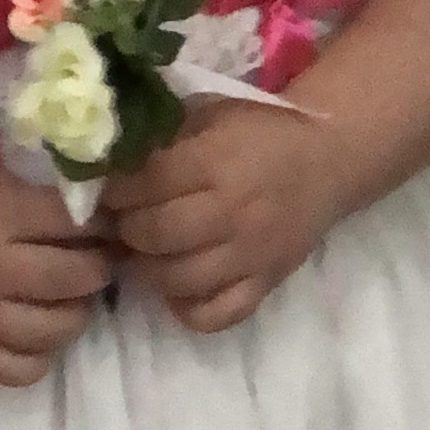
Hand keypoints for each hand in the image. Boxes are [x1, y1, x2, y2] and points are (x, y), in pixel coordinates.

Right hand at [0, 158, 112, 387]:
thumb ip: (42, 202)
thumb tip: (99, 220)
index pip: (72, 226)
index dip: (101, 226)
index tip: (107, 228)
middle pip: (71, 279)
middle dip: (97, 269)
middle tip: (93, 264)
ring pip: (51, 331)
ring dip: (74, 314)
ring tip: (68, 300)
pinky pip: (13, 371)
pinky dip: (37, 358)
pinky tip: (38, 336)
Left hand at [101, 99, 346, 332]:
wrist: (327, 159)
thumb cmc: (258, 132)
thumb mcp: (208, 114)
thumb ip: (159, 136)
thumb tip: (102, 159)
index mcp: (216, 160)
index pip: (144, 184)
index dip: (115, 188)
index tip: (108, 188)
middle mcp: (233, 212)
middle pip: (154, 234)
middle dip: (126, 227)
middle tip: (124, 220)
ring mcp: (251, 254)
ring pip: (176, 280)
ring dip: (149, 267)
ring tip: (148, 249)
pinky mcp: (265, 283)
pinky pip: (215, 315)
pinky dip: (188, 306)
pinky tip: (180, 284)